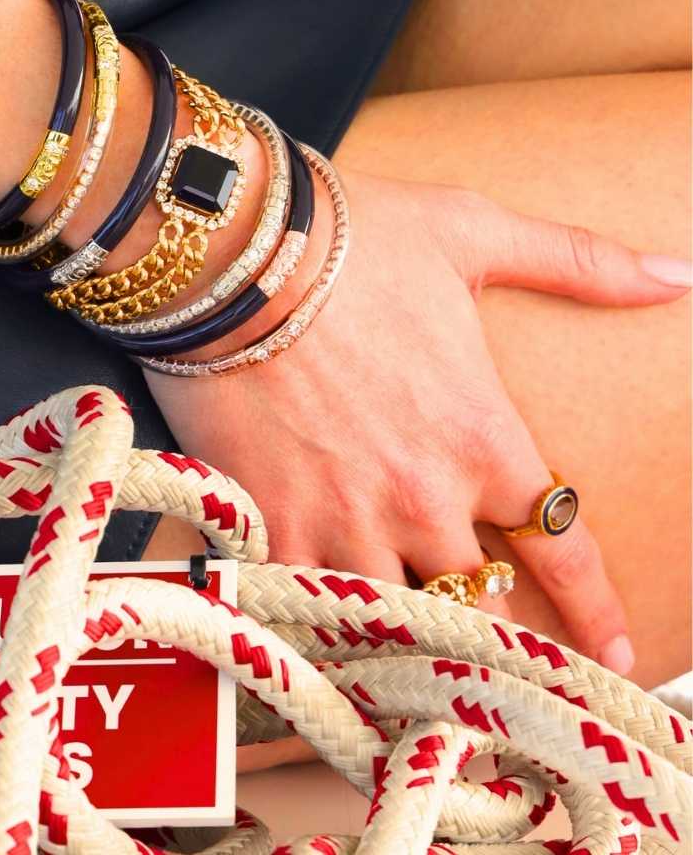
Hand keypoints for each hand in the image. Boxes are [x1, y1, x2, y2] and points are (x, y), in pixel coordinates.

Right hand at [146, 167, 689, 673]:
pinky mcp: (273, 523)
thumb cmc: (354, 239)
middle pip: (478, 600)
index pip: (562, 547)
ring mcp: (345, 517)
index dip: (595, 609)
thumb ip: (576, 262)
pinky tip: (315, 625)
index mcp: (482, 438)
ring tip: (398, 646)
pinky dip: (315, 618)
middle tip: (481, 638)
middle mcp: (423, 497)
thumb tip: (675, 274)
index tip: (615, 649)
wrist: (236, 256)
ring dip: (401, 628)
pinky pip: (306, 602)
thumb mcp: (473, 234)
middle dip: (486, 619)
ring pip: (393, 617)